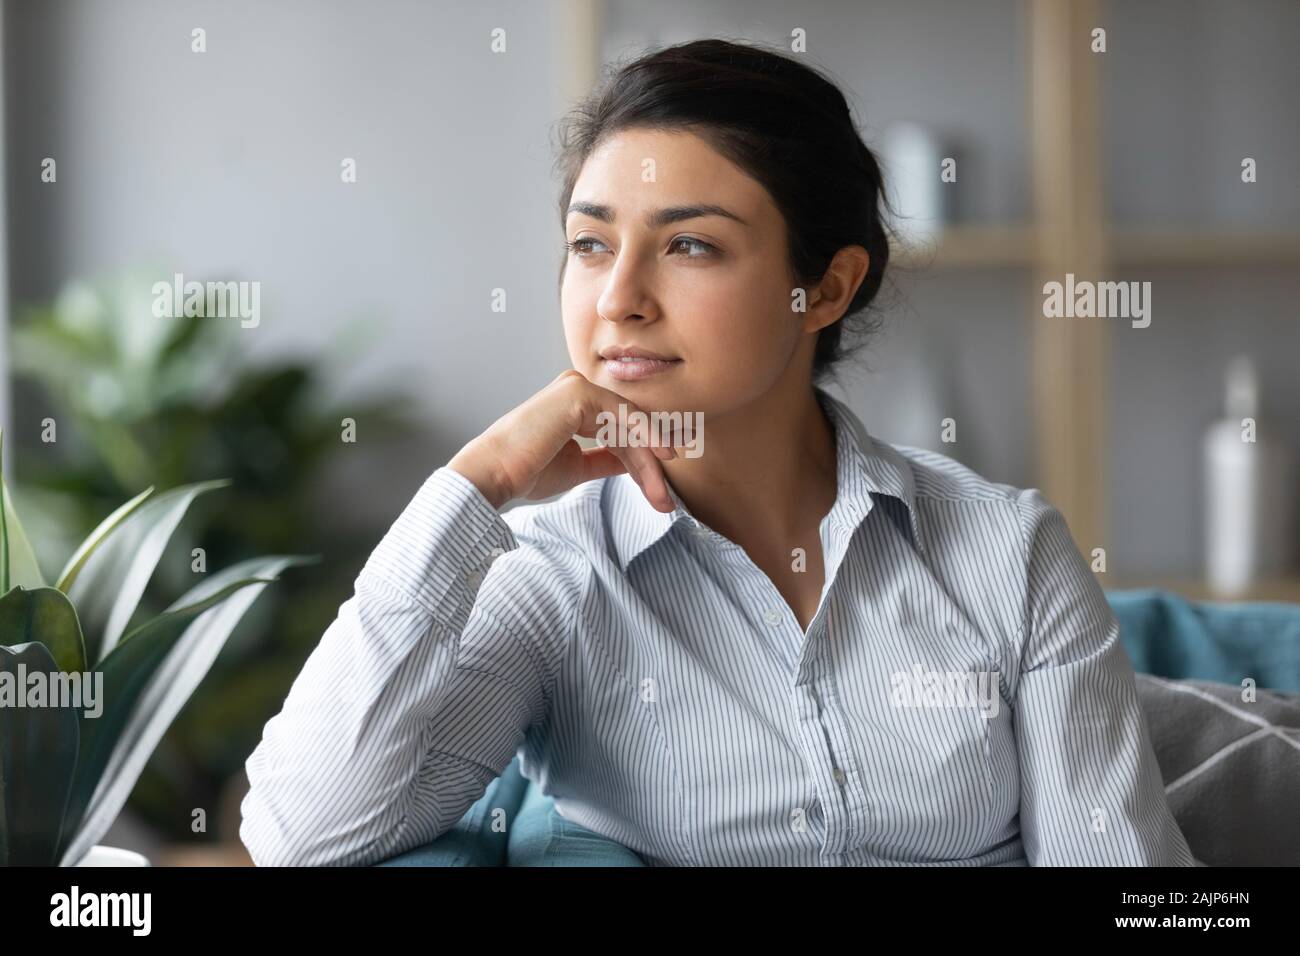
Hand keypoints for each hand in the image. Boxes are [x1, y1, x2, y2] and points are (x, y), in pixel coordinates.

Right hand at [447, 369, 677, 511]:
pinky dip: (643, 436)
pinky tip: (659, 457)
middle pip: (627, 429)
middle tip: (665, 499)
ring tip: (660, 495)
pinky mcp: (579, 392)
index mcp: (574, 406)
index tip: (661, 488)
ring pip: (629, 425)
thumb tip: (634, 463)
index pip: (619, 432)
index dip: (643, 460)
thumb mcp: (578, 467)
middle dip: (649, 466)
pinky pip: (622, 415)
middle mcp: (577, 391)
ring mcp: (578, 387)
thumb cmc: (526, 471)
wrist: (496, 474)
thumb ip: (607, 460)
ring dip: (648, 462)